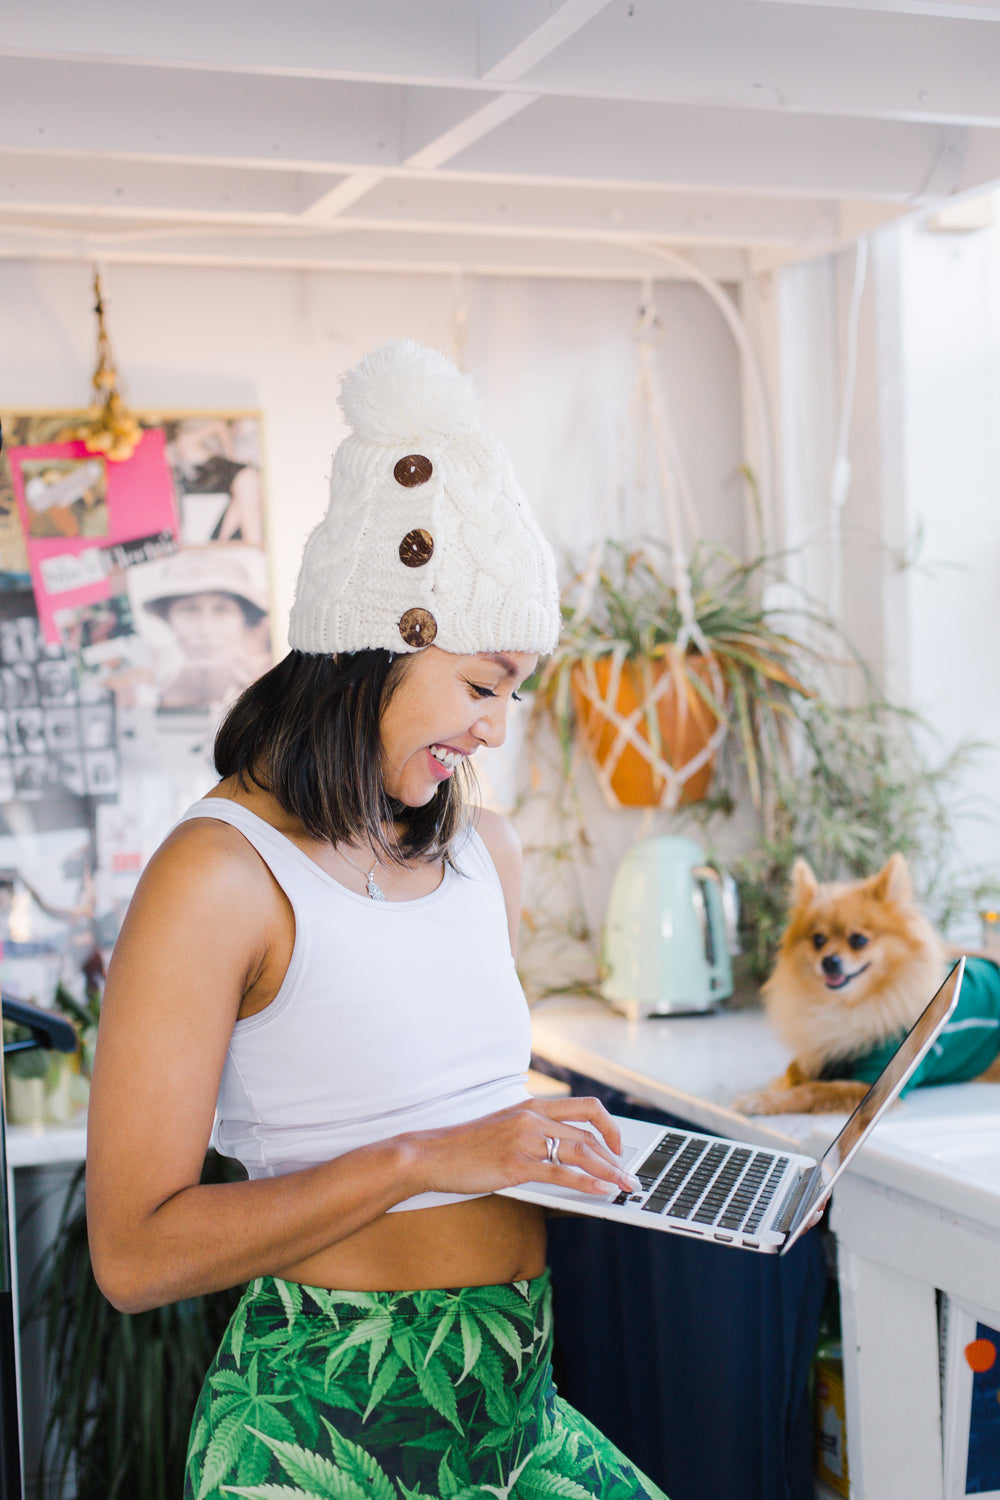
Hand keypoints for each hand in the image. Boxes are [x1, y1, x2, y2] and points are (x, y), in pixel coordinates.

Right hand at [409, 1096, 641, 1199]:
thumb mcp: (505, 1128)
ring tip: (625, 1186)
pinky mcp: (515, 1164)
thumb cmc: (466, 1146)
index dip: (610, 1127)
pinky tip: (601, 1191)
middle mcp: (532, 1117)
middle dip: (617, 1154)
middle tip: (631, 1174)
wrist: (431, 1154)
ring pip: (580, 1152)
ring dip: (609, 1171)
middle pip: (590, 1131)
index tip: (620, 1147)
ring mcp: (524, 1139)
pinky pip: (560, 1173)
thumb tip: (564, 1153)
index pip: (585, 1107)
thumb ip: (533, 1133)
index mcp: (532, 1105)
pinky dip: (586, 1183)